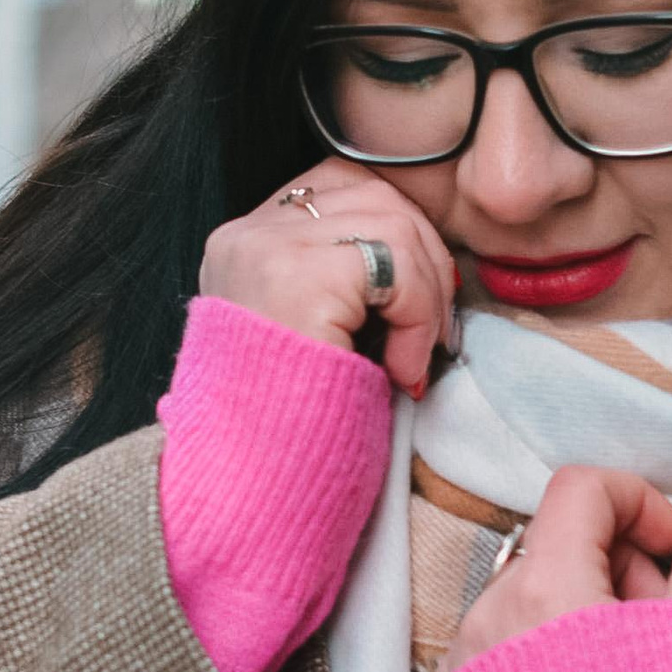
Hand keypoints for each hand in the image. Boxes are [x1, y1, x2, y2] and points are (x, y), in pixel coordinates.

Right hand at [198, 157, 458, 395]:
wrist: (257, 486)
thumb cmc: (294, 420)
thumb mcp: (312, 328)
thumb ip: (343, 276)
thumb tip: (426, 248)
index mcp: (241, 243)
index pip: (338, 185)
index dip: (394, 230)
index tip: (414, 296)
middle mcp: (244, 235)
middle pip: (372, 194)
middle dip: (424, 259)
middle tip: (430, 333)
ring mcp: (266, 249)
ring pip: (393, 223)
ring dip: (427, 295)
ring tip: (414, 357)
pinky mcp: (300, 278)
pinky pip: (394, 265)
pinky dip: (418, 316)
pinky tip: (402, 370)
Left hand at [436, 469, 671, 671]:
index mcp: (543, 587)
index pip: (582, 488)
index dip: (644, 507)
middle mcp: (482, 617)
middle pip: (556, 545)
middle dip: (620, 571)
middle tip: (666, 633)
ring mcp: (455, 669)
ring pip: (527, 602)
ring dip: (582, 618)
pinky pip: (494, 656)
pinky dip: (541, 664)